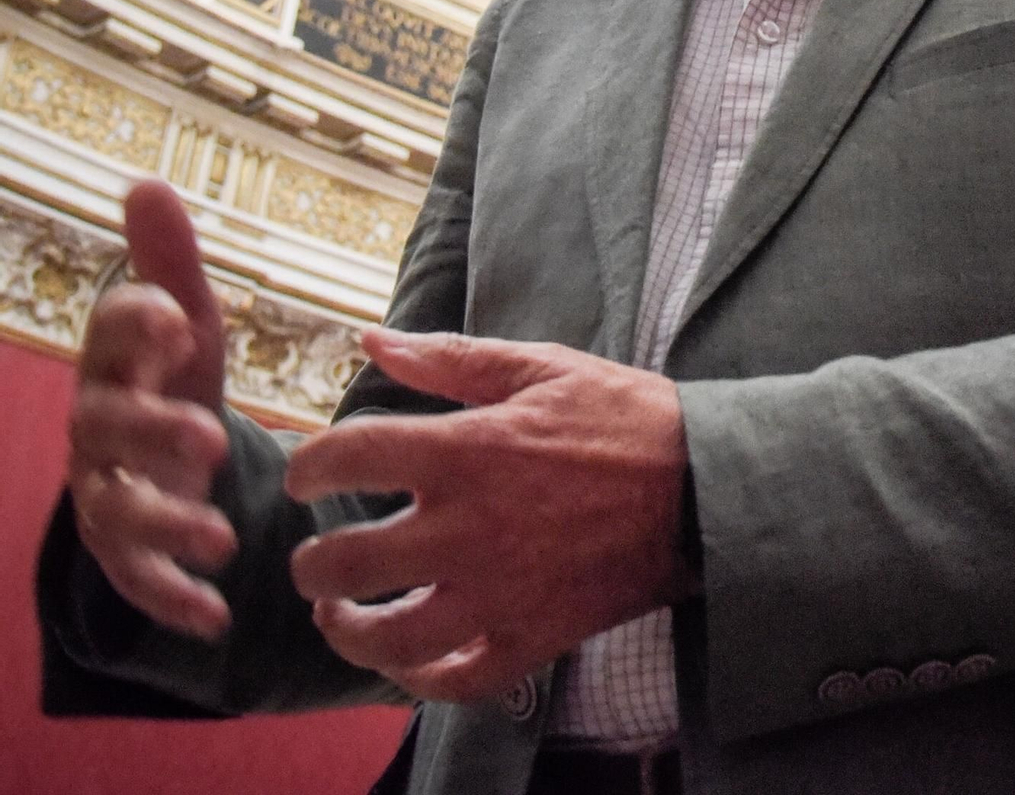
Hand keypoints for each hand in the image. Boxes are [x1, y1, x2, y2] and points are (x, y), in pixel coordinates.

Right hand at [66, 180, 235, 637]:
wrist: (162, 458)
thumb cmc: (174, 375)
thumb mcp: (186, 319)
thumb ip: (169, 261)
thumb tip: (144, 180)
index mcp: (117, 361)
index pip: (112, 334)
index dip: (138, 324)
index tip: (179, 315)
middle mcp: (99, 426)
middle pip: (106, 429)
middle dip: (152, 433)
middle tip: (209, 435)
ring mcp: (106, 491)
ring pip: (117, 510)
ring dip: (166, 525)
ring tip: (221, 538)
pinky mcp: (125, 551)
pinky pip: (136, 579)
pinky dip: (172, 599)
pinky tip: (214, 614)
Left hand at [285, 329, 691, 701]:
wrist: (702, 485)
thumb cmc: (620, 416)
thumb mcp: (539, 366)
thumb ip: (450, 359)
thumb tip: (372, 339)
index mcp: (469, 450)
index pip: (351, 458)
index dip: (309, 467)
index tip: (305, 477)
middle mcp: (471, 528)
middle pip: (349, 562)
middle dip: (312, 563)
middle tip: (312, 556)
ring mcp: (500, 593)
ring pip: (389, 640)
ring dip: (347, 631)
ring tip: (337, 615)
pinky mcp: (532, 638)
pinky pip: (456, 681)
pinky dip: (418, 680)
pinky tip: (405, 659)